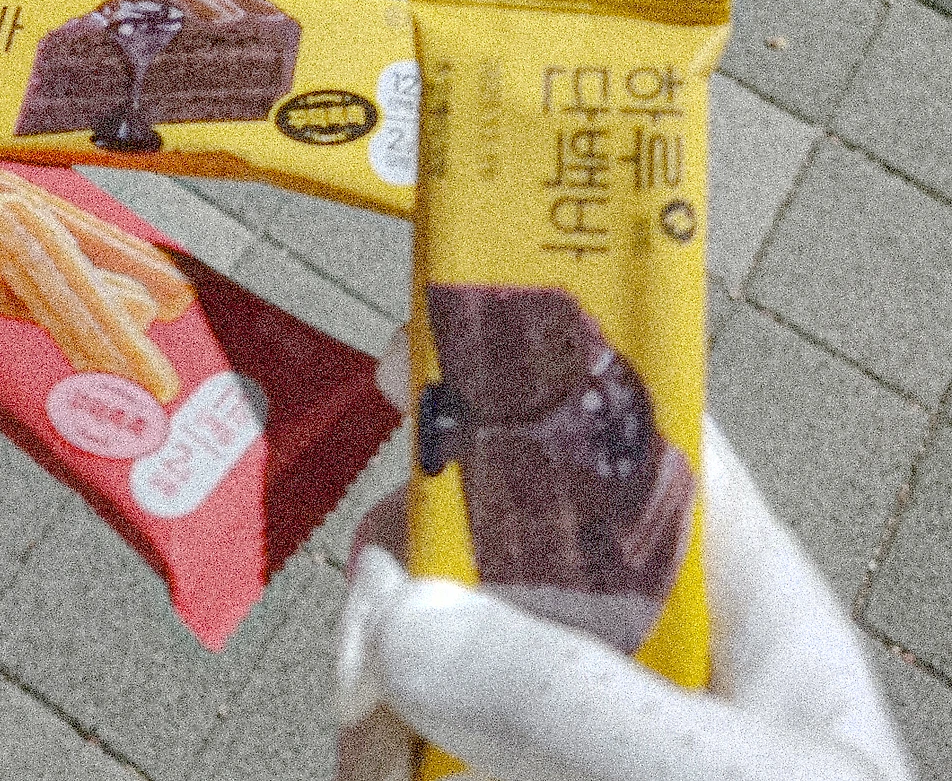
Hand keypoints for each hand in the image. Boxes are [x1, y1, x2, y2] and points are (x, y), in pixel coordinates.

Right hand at [336, 335, 914, 780]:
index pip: (643, 439)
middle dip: (422, 542)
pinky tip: (367, 762)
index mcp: (739, 600)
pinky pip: (419, 723)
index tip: (423, 361)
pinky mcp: (503, 775)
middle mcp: (643, 643)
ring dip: (380, 654)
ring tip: (363, 727)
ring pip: (444, 625)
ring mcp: (566, 718)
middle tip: (372, 601)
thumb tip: (403, 613)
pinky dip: (374, 737)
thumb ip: (578, 703)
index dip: (537, 377)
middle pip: (506, 525)